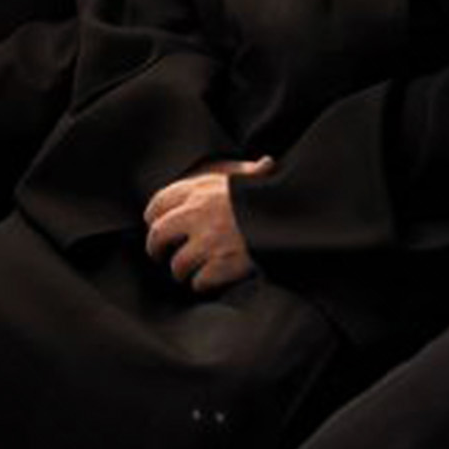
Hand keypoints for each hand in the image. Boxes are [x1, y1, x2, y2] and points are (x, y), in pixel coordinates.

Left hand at [144, 160, 270, 292]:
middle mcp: (199, 213)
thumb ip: (245, 174)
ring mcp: (210, 240)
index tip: (158, 226)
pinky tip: (212, 278)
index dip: (154, 217)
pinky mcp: (223, 264)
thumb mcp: (254, 179)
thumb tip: (265, 164)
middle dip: (156, 249)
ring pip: (178, 264)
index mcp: (202, 188)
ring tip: (191, 271)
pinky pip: (199, 281)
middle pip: (158, 234)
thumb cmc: (271, 198)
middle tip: (161, 255)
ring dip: (183, 271)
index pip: (159, 202)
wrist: (294, 217)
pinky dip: (204, 284)